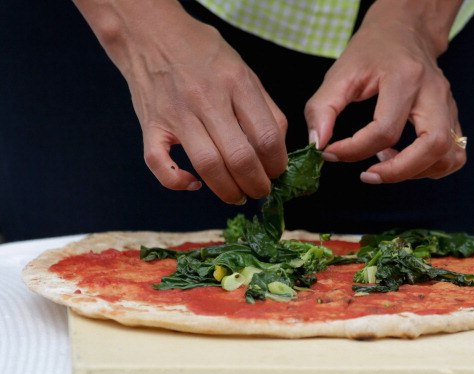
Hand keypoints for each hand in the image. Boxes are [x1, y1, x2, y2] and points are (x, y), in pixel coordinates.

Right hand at [74, 0, 287, 203]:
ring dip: (227, 191)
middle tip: (260, 191)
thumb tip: (278, 150)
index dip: (277, 165)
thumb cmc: (204, 54)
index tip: (277, 173)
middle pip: (240, 158)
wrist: (151, 34)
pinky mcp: (150, 125)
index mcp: (236, 83)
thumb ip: (265, 108)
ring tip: (237, 195)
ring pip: (207, 166)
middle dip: (257, 185)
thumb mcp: (244, 71)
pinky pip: (159, 164)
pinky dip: (177, 182)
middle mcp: (207, 99)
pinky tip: (193, 184)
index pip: (267, 137)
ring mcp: (176, 114)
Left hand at [305, 0, 465, 183]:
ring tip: (385, 163)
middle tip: (368, 175)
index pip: (385, 130)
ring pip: (449, 154)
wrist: (404, 30)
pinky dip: (431, 167)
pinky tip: (404, 159)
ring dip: (417, 172)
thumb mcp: (339, 73)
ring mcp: (448, 105)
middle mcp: (433, 92)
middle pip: (433, 145)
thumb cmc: (371, 51)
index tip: (331, 152)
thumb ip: (322, 108)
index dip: (354, 150)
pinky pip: (454, 153)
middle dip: (398, 172)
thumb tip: (318, 144)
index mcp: (404, 78)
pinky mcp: (452, 116)